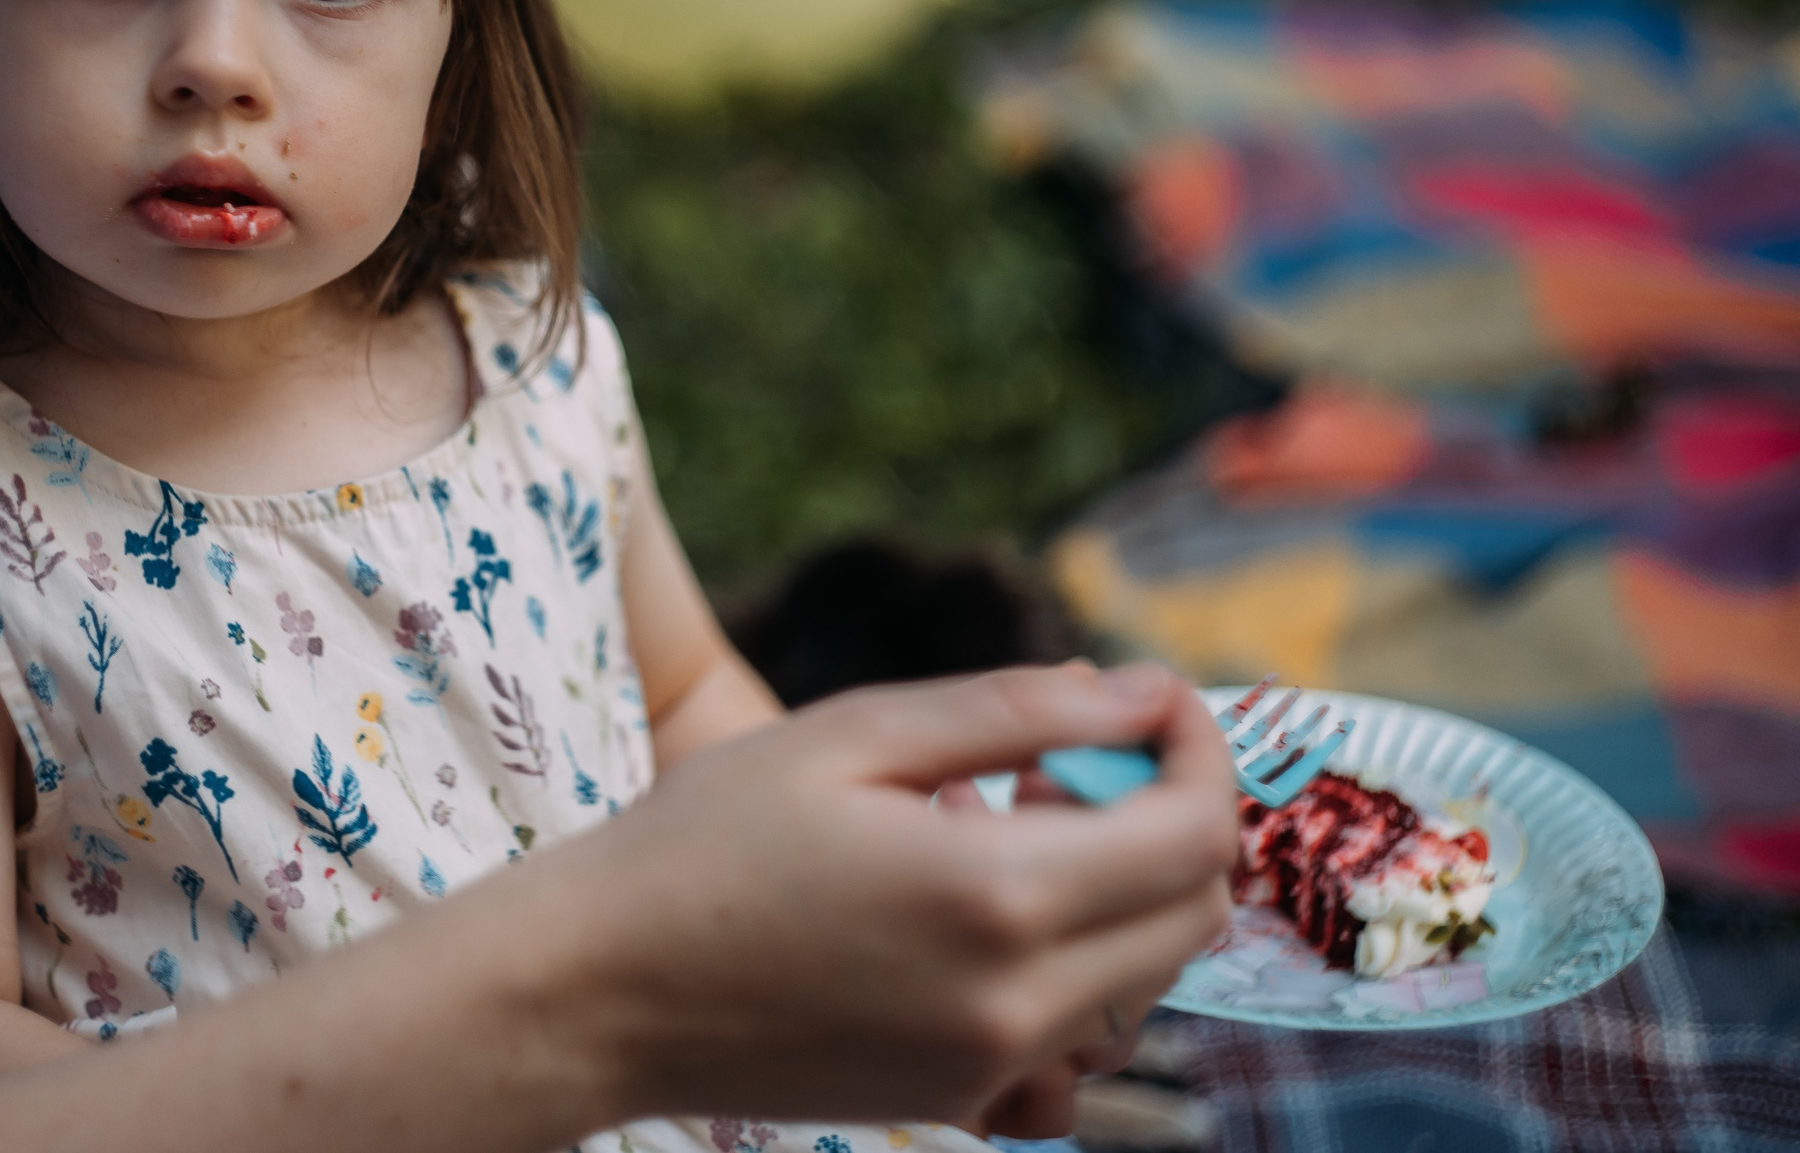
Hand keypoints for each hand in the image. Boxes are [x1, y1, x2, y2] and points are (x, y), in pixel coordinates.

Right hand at [524, 662, 1234, 1136]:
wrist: (600, 988)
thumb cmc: (707, 838)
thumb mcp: (856, 732)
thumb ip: (1017, 711)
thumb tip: (1140, 693)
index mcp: (999, 893)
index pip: (1195, 831)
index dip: (1199, 750)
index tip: (1154, 703)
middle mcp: (1017, 1001)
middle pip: (1195, 913)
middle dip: (1168, 816)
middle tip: (1059, 766)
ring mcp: (991, 1069)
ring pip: (1148, 981)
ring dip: (1124, 896)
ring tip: (1008, 830)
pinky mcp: (960, 1106)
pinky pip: (1079, 1044)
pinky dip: (1078, 977)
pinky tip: (986, 923)